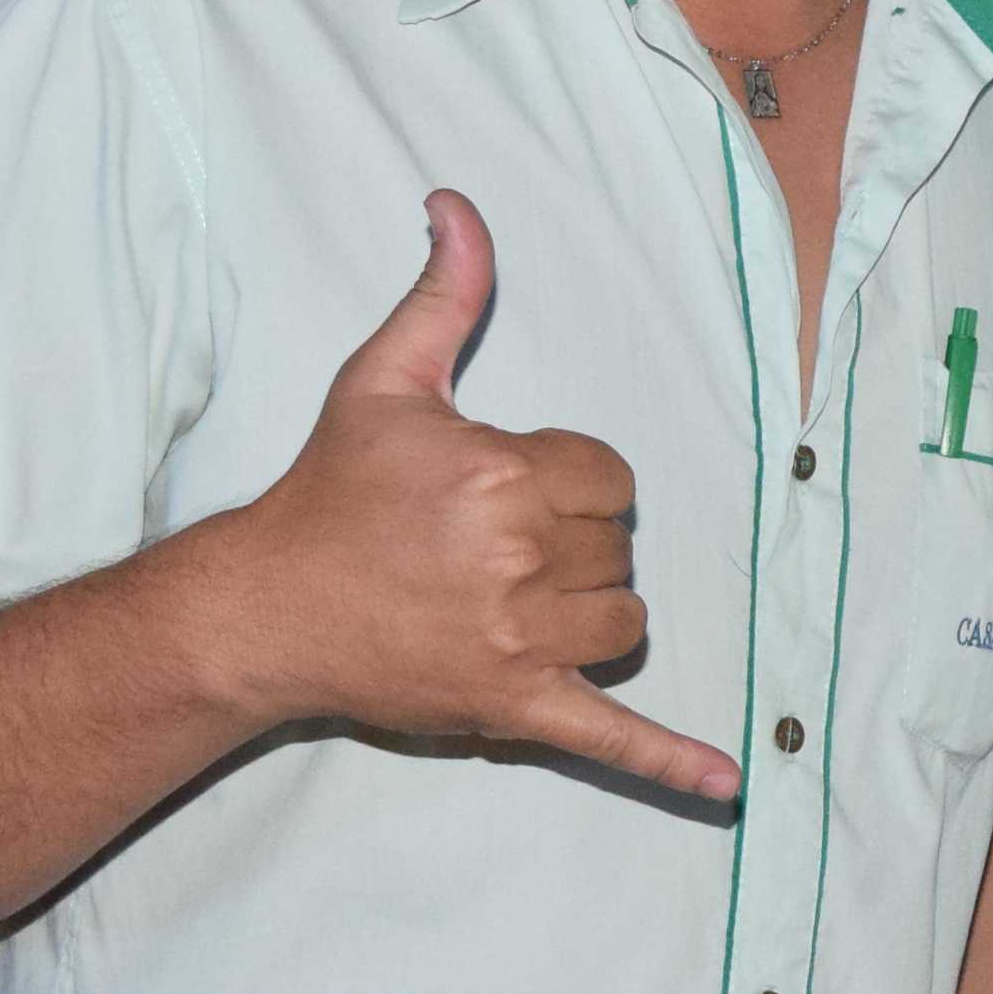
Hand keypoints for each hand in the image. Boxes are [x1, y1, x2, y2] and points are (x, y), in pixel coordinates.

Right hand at [225, 193, 737, 799]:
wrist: (266, 606)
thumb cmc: (328, 493)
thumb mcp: (384, 379)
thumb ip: (443, 295)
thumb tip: (459, 208)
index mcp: (500, 476)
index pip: (610, 480)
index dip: (572, 483)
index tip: (511, 491)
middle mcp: (516, 560)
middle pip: (617, 551)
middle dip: (574, 546)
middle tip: (496, 549)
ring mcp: (517, 643)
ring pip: (624, 626)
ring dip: (594, 617)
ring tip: (524, 604)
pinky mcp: (509, 707)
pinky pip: (609, 738)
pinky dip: (670, 764)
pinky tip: (726, 786)